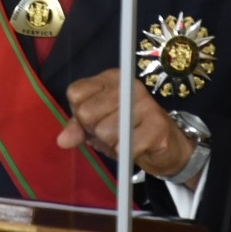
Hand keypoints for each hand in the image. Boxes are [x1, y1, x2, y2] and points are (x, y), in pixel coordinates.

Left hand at [56, 68, 199, 185]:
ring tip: (126, 139)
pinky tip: (137, 147)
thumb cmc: (129, 131)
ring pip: (104, 131)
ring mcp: (145, 102)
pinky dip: (126, 153)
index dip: (80, 113)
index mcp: (111, 78)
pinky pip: (125, 146)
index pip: (76, 93)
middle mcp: (128, 85)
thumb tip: (62, 140)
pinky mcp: (157, 124)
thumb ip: (78, 127)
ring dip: (112, 144)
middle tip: (113, 132)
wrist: (168, 146)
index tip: (96, 119)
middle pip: (87, 113)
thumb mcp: (98, 125)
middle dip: (95, 131)